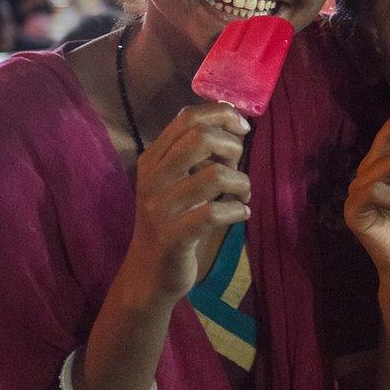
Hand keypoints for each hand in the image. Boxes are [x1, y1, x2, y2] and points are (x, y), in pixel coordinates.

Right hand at [119, 103, 250, 306]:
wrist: (148, 275)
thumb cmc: (173, 222)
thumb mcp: (179, 182)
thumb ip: (200, 155)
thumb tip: (236, 126)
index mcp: (153, 159)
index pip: (186, 117)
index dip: (221, 113)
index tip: (242, 128)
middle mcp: (152, 178)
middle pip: (199, 137)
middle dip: (231, 146)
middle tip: (237, 165)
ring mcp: (159, 208)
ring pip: (213, 175)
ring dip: (240, 182)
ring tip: (241, 195)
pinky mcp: (172, 237)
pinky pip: (214, 213)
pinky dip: (237, 211)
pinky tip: (240, 214)